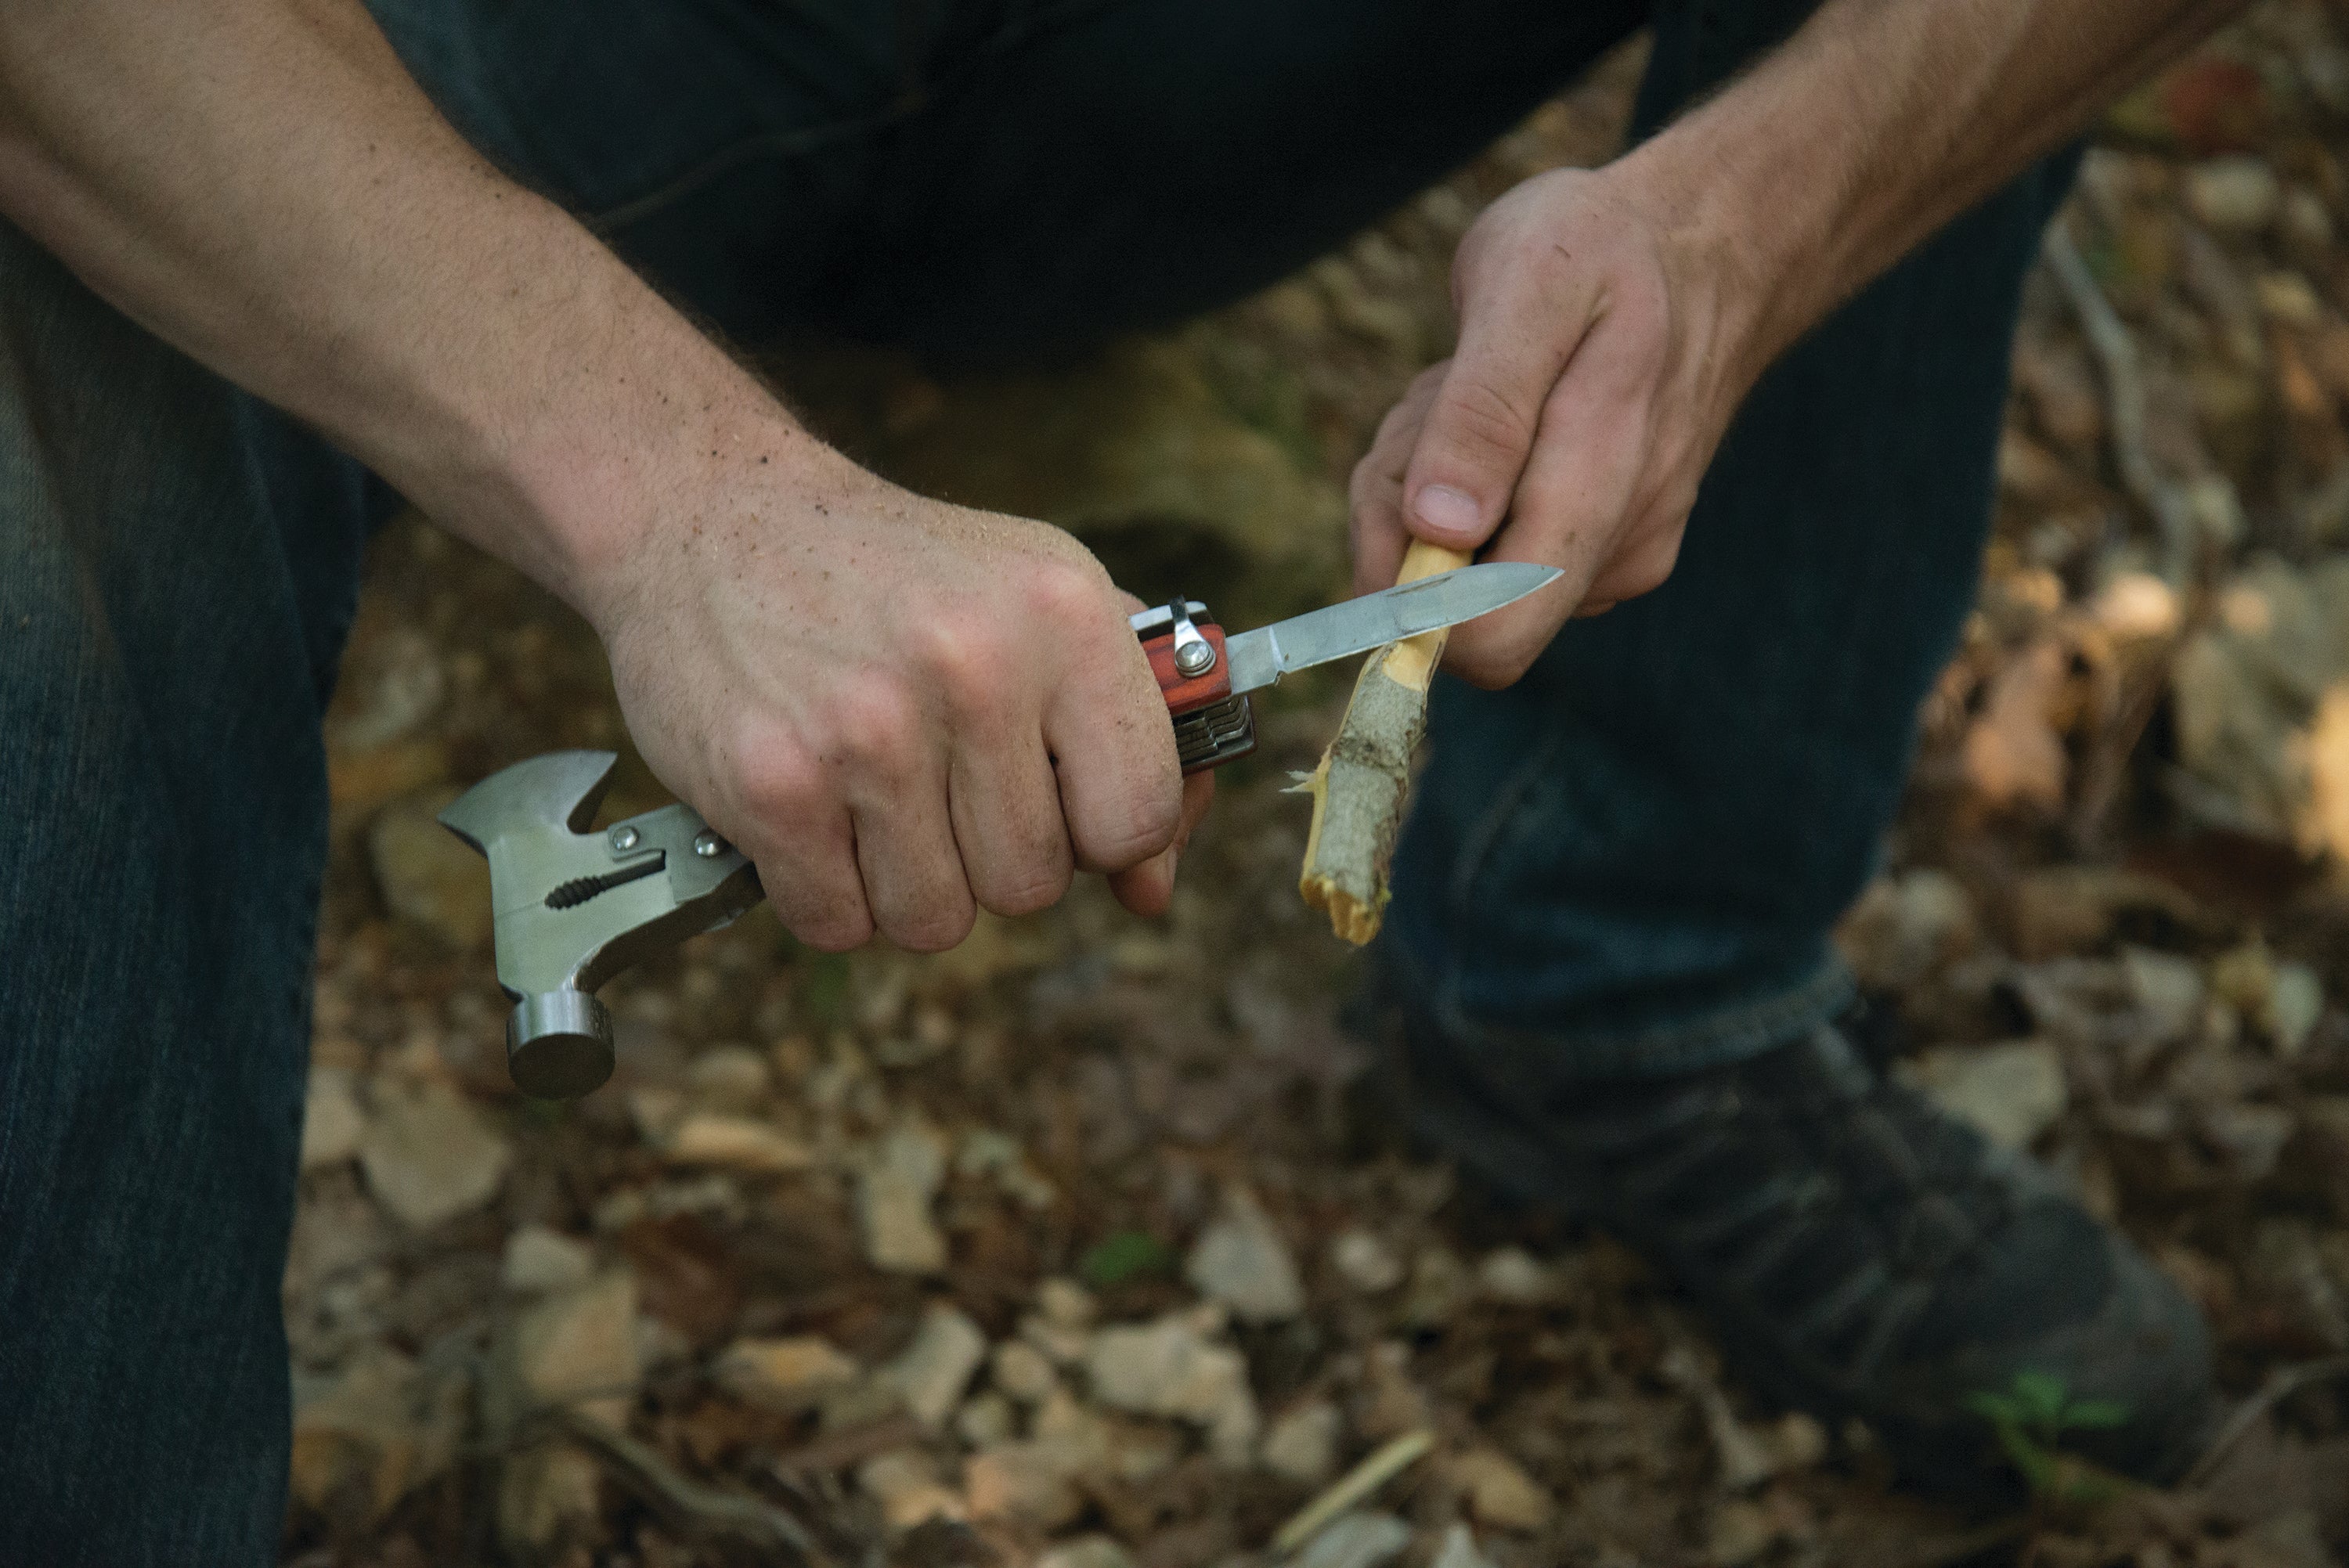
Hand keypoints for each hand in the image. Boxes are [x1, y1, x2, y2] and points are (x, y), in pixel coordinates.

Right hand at [582, 439, 1211, 951]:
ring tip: (871, 790)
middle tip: (939, 779)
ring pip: (936, 921)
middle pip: (1032, 883)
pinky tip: (812, 806)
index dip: (1104, 835)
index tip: (1060, 803)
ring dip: (903, 882)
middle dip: (989, 857)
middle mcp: (976, 666)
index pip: (1143, 814)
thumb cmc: (898, 578)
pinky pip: (838, 923)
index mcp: (1065, 615)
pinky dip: (823, 891)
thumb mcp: (1038, 607)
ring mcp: (869, 730)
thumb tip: (1153, 889)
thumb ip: (1125, 737)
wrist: (713, 516)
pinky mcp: (773, 783)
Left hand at [1349, 164, 1760, 686]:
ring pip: (1452, 575)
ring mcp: (1610, 559)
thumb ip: (1483, 412)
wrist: (1705, 250)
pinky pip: (1480, 551)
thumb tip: (1438, 530)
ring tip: (1477, 388)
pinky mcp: (1594, 554)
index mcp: (1600, 492)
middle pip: (1446, 609)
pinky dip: (1455, 488)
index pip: (1491, 637)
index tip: (1398, 492)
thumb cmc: (1603, 252)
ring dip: (1424, 487)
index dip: (1407, 600)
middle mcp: (1614, 551)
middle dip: (1404, 514)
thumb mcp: (1529, 287)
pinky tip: (1500, 415)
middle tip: (1439, 401)